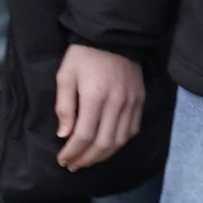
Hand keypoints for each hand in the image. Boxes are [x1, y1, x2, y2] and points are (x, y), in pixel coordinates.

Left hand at [50, 43, 146, 167]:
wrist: (114, 37)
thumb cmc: (84, 56)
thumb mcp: (65, 76)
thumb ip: (64, 106)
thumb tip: (64, 135)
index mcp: (95, 96)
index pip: (84, 135)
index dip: (72, 152)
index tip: (62, 159)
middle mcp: (116, 103)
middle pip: (103, 143)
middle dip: (86, 159)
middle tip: (73, 166)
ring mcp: (131, 103)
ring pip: (120, 141)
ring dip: (103, 156)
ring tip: (88, 160)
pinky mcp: (140, 101)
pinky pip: (132, 130)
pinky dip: (119, 143)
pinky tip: (107, 147)